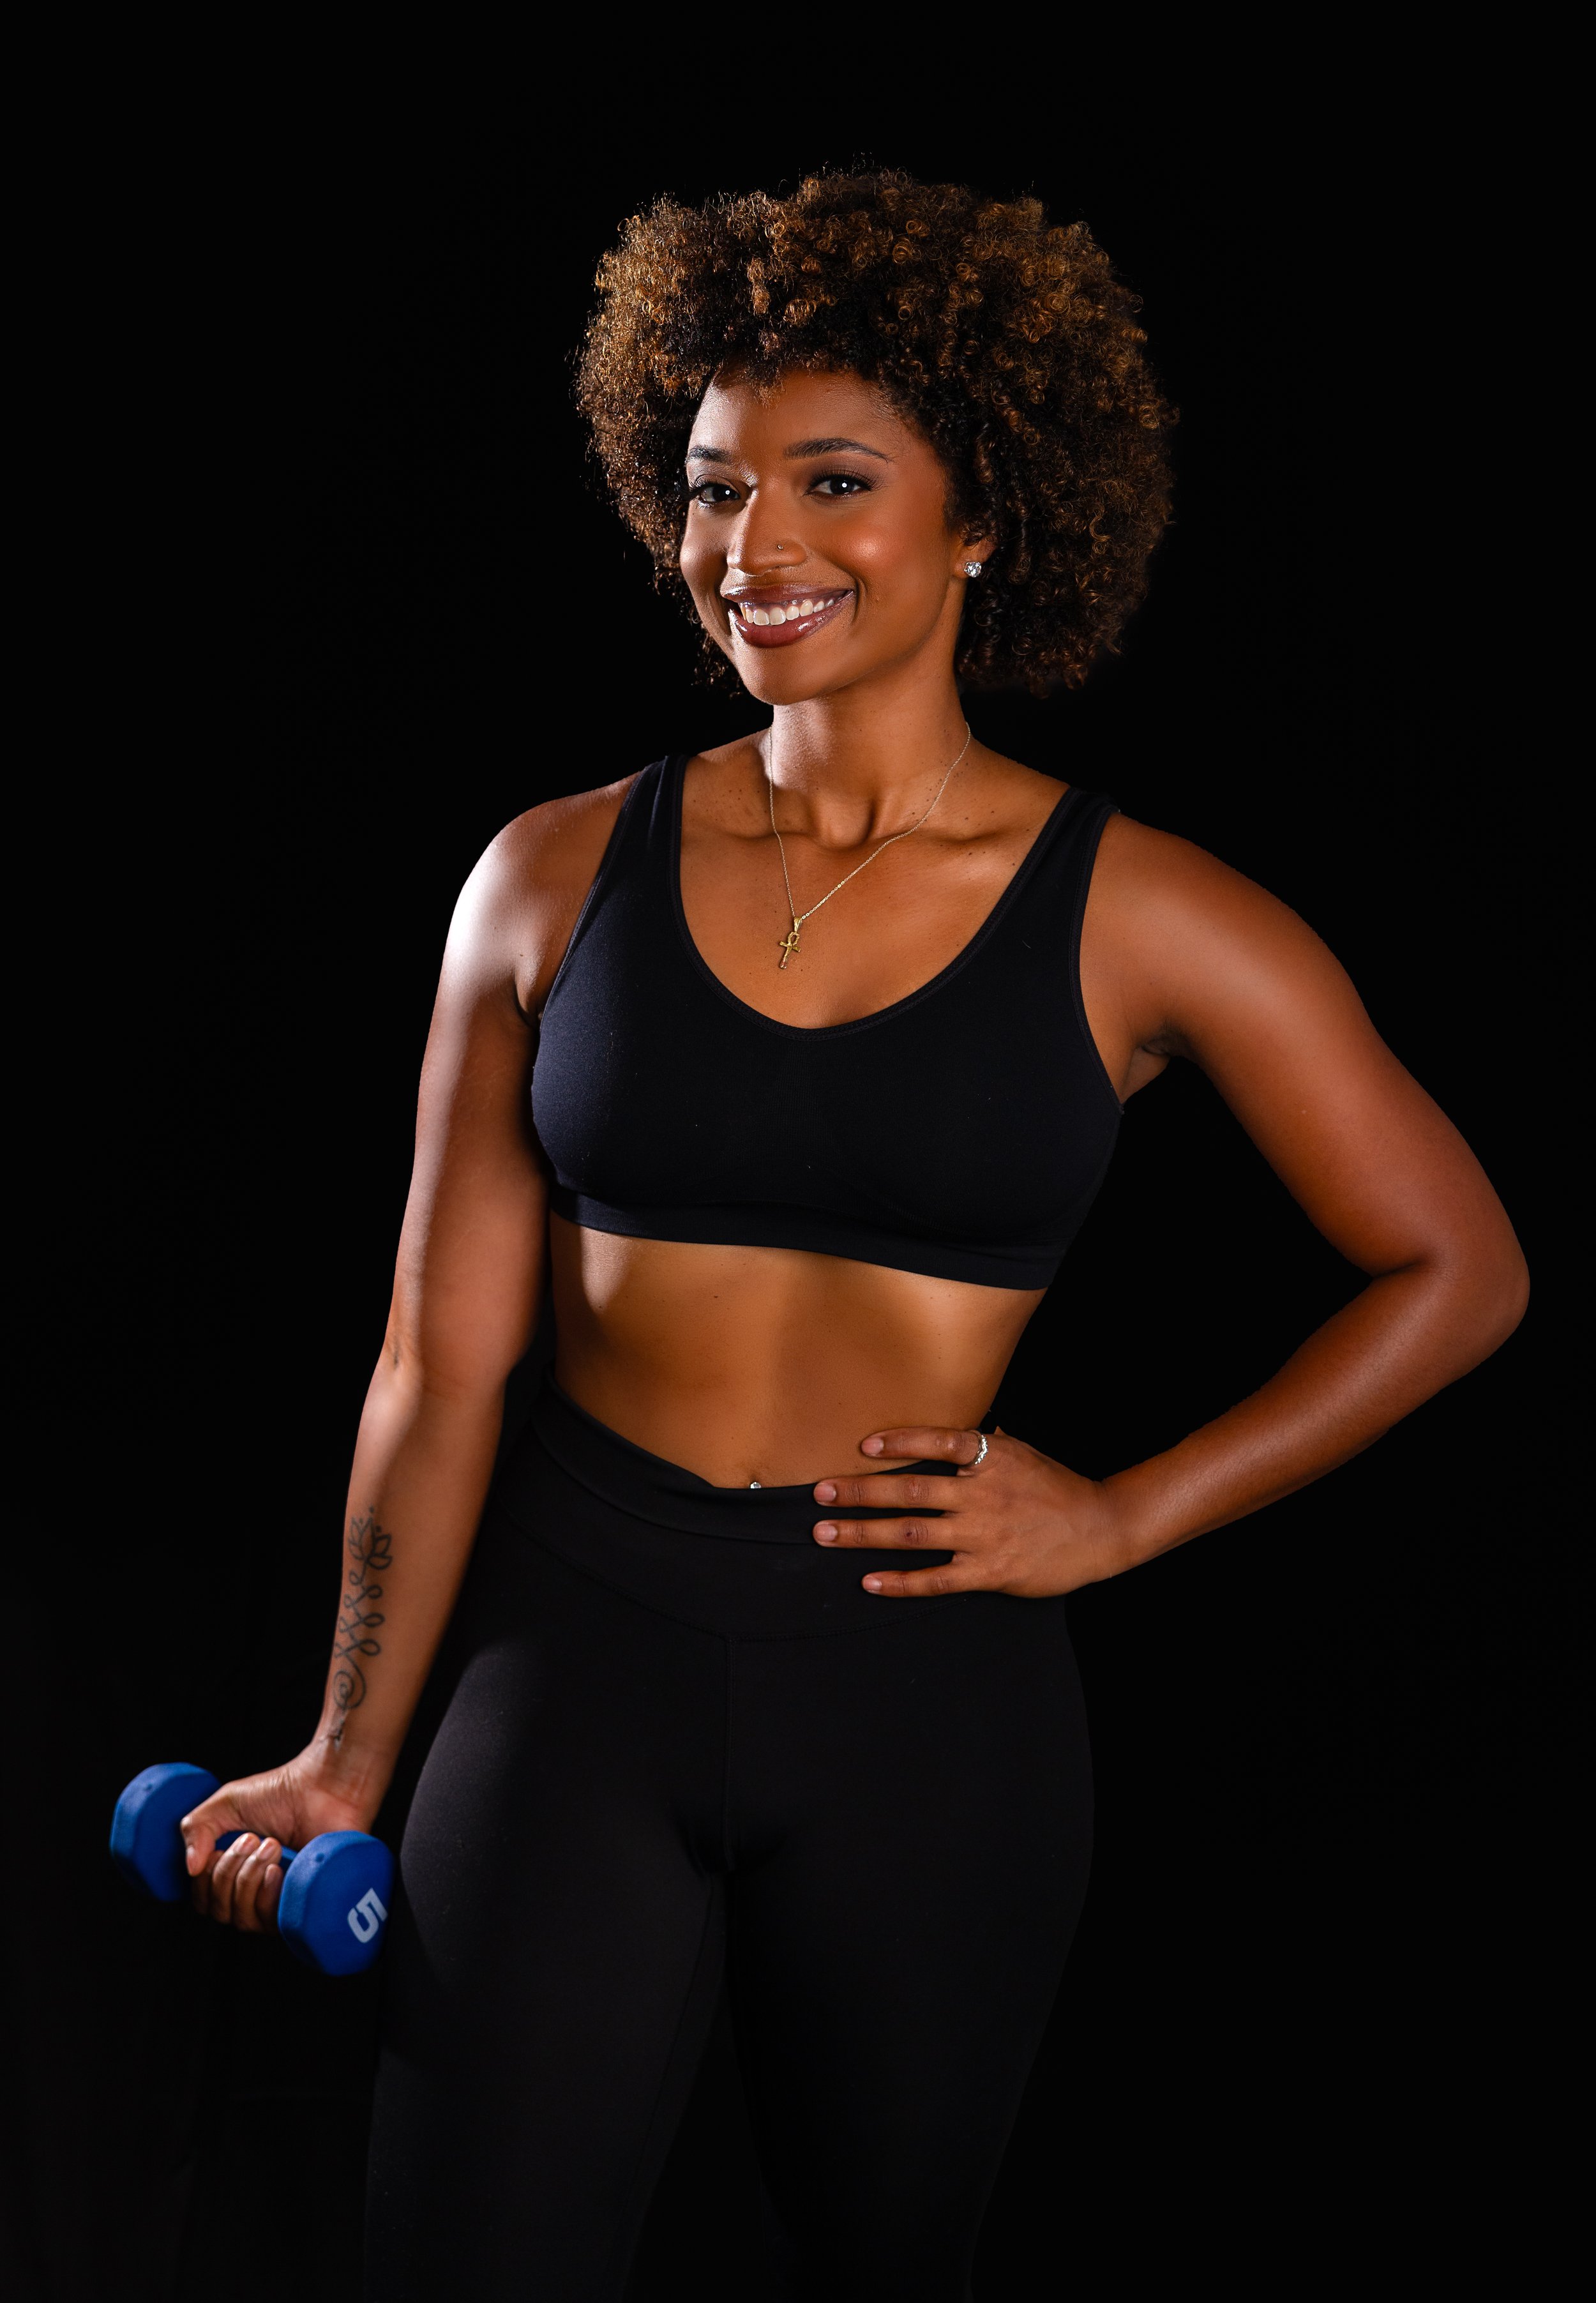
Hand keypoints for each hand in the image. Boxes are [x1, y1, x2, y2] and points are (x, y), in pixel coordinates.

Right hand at [180, 1756, 376, 1934]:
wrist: (325, 1787)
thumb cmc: (281, 1792)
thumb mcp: (227, 1803)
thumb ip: (197, 1828)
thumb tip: (190, 1868)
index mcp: (233, 1870)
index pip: (203, 1900)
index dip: (202, 1882)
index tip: (215, 1851)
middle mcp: (254, 1890)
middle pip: (219, 1912)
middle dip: (228, 1873)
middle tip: (251, 1839)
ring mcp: (278, 1899)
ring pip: (242, 1919)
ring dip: (248, 1879)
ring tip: (270, 1846)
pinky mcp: (301, 1905)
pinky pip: (272, 1922)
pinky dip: (267, 1896)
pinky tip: (278, 1870)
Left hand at [812, 1425, 1131, 1598]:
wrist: (1100, 1529)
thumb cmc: (1056, 1487)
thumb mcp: (1022, 1452)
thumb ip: (984, 1444)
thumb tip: (963, 1426)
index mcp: (991, 1459)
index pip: (939, 1442)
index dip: (900, 1442)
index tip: (862, 1446)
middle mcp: (983, 1495)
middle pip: (911, 1490)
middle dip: (859, 1492)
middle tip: (818, 1494)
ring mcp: (985, 1535)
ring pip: (913, 1533)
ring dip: (865, 1533)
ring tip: (826, 1533)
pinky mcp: (990, 1572)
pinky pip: (937, 1579)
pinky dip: (901, 1581)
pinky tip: (869, 1581)